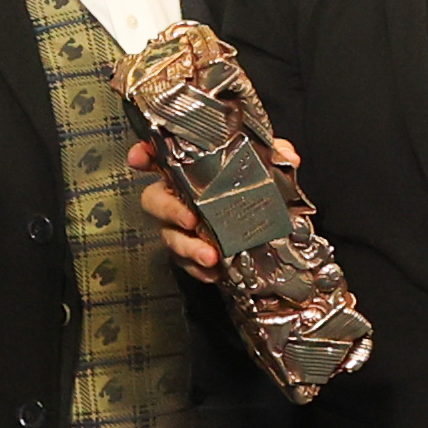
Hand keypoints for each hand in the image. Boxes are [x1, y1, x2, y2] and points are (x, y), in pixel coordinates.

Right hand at [124, 136, 293, 279]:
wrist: (265, 224)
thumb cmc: (251, 187)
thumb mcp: (265, 166)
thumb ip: (274, 155)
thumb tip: (288, 155)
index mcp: (187, 171)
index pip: (157, 157)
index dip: (142, 155)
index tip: (139, 157)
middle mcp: (177, 198)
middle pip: (154, 201)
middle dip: (168, 210)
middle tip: (190, 219)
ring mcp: (180, 228)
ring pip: (169, 236)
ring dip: (187, 247)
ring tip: (209, 255)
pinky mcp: (190, 253)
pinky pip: (186, 263)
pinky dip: (200, 269)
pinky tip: (215, 272)